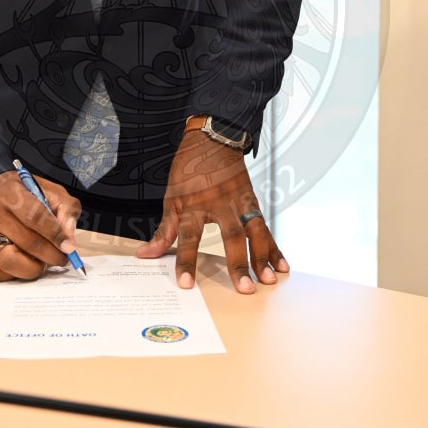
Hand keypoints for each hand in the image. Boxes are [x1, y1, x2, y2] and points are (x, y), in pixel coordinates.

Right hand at [0, 171, 81, 281]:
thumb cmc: (24, 193)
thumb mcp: (50, 190)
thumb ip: (65, 209)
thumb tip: (69, 238)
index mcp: (12, 194)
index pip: (36, 216)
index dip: (56, 234)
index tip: (69, 247)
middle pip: (26, 241)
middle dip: (51, 255)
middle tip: (63, 258)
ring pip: (9, 261)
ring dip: (33, 267)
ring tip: (42, 261)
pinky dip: (16, 274)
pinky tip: (26, 263)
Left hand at [136, 130, 288, 292]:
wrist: (213, 139)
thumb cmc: (189, 169)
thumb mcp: (171, 197)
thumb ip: (164, 230)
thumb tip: (146, 254)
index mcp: (194, 204)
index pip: (188, 236)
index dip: (186, 260)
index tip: (186, 283)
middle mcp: (219, 203)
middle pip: (230, 236)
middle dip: (237, 263)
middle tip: (245, 288)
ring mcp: (239, 202)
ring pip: (254, 231)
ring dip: (262, 256)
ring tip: (268, 279)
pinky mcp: (252, 201)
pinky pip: (265, 226)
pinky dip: (274, 246)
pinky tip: (281, 264)